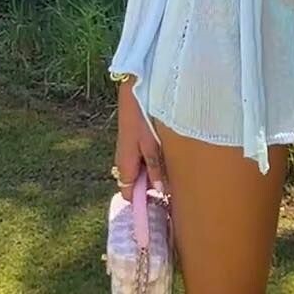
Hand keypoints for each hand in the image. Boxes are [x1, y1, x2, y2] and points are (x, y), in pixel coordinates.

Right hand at [114, 78, 169, 200]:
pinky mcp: (132, 141)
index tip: (159, 202)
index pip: (128, 193)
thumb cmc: (142, 117)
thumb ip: (155, 168)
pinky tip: (165, 154)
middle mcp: (123, 160)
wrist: (135, 91)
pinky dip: (151, 161)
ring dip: (152, 173)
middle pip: (135, 183)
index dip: (142, 201)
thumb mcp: (152, 145)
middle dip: (150, 187)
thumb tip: (159, 190)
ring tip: (170, 167)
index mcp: (125, 165)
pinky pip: (141, 159)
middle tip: (170, 184)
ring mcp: (127, 150)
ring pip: (139, 171)